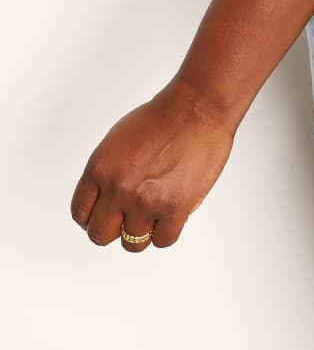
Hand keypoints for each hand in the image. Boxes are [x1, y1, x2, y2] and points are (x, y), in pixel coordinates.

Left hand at [70, 77, 236, 251]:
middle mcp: (118, 188)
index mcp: (99, 168)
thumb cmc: (162, 118)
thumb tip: (105, 204)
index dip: (95, 216)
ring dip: (143, 229)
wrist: (197, 106)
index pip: (81, 213)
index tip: (108, 213)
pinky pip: (163, 240)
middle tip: (131, 215)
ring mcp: (146, 200)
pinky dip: (167, 230)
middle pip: (100, 236)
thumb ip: (106, 174)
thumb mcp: (117, 141)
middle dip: (115, 227)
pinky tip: (173, 210)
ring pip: (132, 243)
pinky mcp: (175, 207)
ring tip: (156, 209)